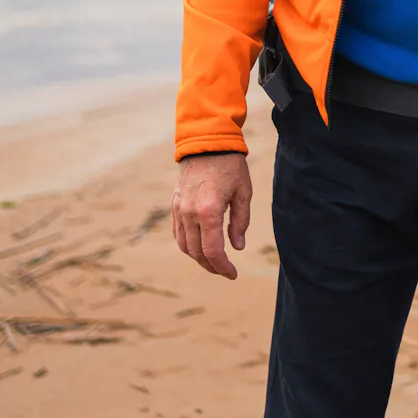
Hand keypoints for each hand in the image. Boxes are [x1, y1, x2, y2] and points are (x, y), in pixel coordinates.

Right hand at [172, 153, 253, 278]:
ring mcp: (179, 209)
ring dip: (199, 258)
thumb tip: (237, 247)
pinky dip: (188, 244)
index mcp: (209, 211)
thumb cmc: (230, 166)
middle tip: (226, 271)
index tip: (233, 274)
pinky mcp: (174, 204)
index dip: (223, 267)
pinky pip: (178, 233)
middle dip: (212, 266)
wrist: (206, 142)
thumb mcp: (243, 193)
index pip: (213, 251)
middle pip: (197, 252)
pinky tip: (200, 246)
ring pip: (184, 245)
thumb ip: (240, 222)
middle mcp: (190, 213)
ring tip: (214, 262)